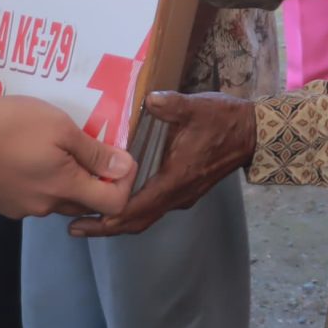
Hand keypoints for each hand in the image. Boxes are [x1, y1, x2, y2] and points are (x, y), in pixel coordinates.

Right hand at [0, 96, 134, 218]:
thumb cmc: (9, 125)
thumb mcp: (59, 127)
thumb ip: (94, 151)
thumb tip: (126, 167)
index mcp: (65, 188)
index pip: (114, 205)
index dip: (124, 183)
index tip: (118, 158)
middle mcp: (46, 207)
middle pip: (86, 202)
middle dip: (95, 179)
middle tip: (85, 145)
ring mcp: (21, 208)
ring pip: (58, 199)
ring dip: (65, 178)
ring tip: (53, 146)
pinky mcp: (2, 203)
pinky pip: (33, 196)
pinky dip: (40, 180)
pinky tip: (26, 155)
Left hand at [74, 90, 255, 236]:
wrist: (252, 133)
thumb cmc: (224, 121)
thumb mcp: (196, 108)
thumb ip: (171, 105)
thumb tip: (150, 100)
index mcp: (175, 179)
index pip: (136, 209)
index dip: (107, 218)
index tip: (81, 222)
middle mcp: (177, 194)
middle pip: (137, 221)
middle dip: (106, 226)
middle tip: (75, 227)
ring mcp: (182, 194)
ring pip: (145, 216)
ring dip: (118, 219)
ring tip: (89, 213)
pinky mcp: (184, 188)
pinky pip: (153, 206)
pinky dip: (132, 208)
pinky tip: (116, 195)